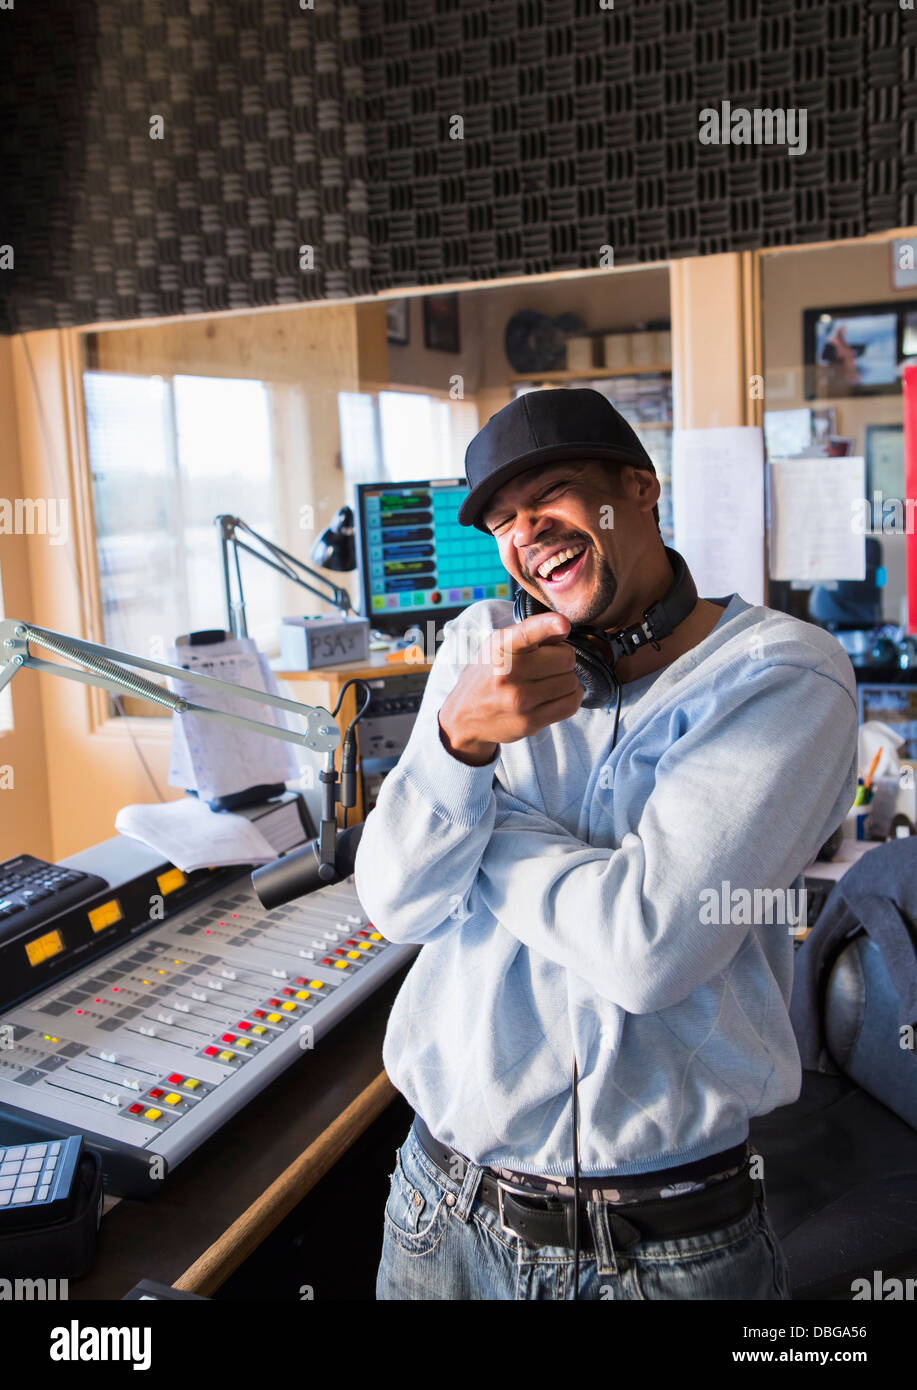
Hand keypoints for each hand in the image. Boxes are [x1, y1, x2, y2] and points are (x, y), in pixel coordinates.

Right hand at [438, 610, 583, 764]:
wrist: (466, 717)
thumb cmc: (488, 675)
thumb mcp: (498, 646)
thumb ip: (529, 633)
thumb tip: (564, 629)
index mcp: (499, 648)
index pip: (527, 632)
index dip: (548, 625)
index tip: (563, 624)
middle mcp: (508, 673)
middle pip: (566, 658)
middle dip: (563, 658)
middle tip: (547, 664)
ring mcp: (519, 700)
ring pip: (571, 682)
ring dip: (567, 679)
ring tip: (548, 681)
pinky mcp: (530, 721)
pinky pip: (570, 704)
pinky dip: (572, 697)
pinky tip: (558, 694)